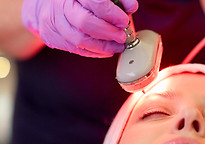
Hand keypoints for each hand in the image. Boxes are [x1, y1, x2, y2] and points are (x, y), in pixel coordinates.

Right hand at [22, 0, 137, 56]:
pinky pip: (76, 49)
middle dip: (108, 33)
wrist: (46, 4)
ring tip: (117, 46)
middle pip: (85, 23)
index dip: (112, 14)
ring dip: (103, 46)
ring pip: (80, 40)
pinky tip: (105, 50)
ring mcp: (52, 22)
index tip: (124, 21)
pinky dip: (94, 52)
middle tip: (122, 37)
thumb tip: (131, 6)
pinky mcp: (51, 37)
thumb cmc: (77, 0)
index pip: (95, 2)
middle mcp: (59, 6)